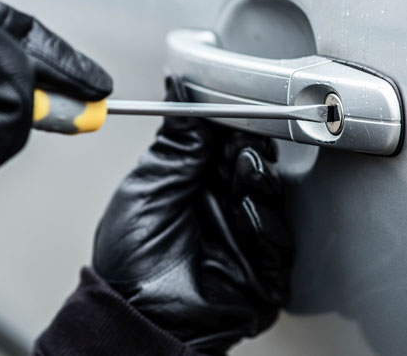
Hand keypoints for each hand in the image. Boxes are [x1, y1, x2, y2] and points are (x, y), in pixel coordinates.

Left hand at [93, 78, 292, 354]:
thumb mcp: (148, 188)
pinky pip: (276, 240)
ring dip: (257, 180)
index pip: (223, 145)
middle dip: (249, 149)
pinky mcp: (263, 269)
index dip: (230, 127)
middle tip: (244, 137)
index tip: (233, 108)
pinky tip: (248, 211)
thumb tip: (178, 89)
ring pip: (268, 198)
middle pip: (250, 166)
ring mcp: (244, 236)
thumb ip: (176, 143)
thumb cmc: (131, 260)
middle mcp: (223, 206)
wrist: (136, 317)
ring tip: (246, 165)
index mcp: (196, 184)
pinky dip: (264, 222)